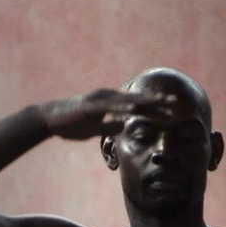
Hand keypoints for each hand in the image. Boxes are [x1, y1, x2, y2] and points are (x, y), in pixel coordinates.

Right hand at [36, 89, 182, 140]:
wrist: (49, 119)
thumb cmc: (71, 124)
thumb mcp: (95, 128)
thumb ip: (109, 126)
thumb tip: (123, 126)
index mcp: (111, 103)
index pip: (137, 105)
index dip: (155, 108)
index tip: (172, 111)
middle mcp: (108, 98)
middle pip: (137, 99)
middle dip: (157, 101)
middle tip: (176, 102)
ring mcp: (100, 100)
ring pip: (127, 100)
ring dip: (145, 101)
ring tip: (162, 102)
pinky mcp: (91, 106)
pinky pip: (110, 107)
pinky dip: (123, 107)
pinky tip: (136, 109)